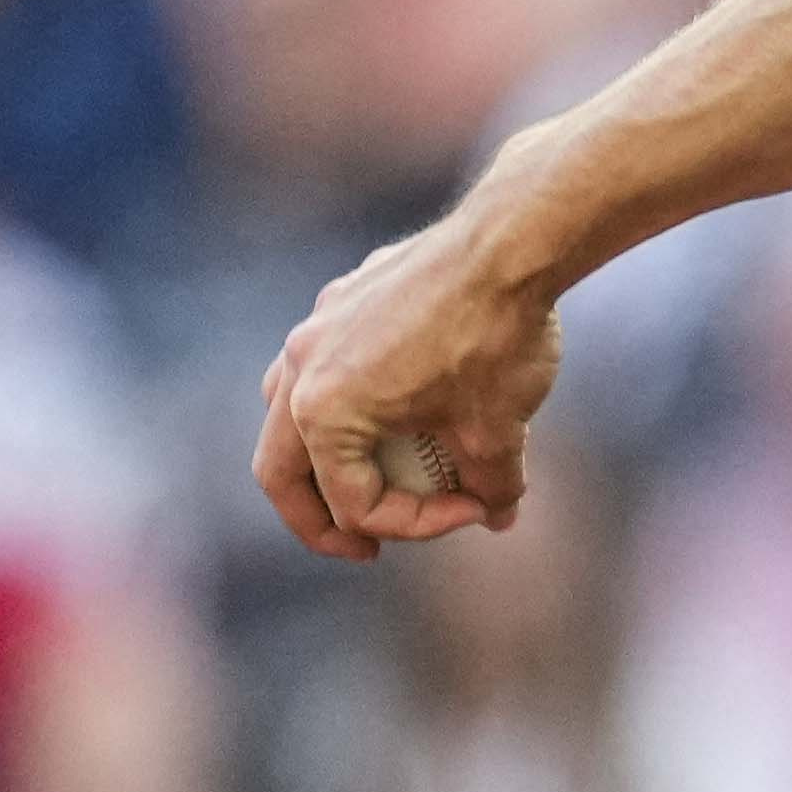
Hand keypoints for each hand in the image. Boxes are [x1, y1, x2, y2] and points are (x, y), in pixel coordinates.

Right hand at [251, 213, 559, 558]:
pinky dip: (344, 400)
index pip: (354, 503)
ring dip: (319, 456)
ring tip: (357, 481)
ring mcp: (314, 328)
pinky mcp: (341, 298)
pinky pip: (322, 363)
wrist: (510, 243)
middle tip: (360, 548)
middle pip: (282, 469)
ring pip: (287, 410)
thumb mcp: (498, 430)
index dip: (419, 523)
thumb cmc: (496, 338)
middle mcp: (299, 368)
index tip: (477, 510)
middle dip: (319, 520)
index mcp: (322, 412)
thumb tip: (499, 514)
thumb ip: (492, 484)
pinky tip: (390, 406)